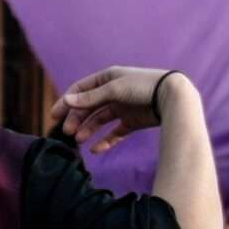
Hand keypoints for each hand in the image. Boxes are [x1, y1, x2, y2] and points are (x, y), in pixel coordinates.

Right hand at [52, 67, 193, 153]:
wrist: (173, 97)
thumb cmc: (144, 87)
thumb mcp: (115, 89)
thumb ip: (91, 97)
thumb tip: (67, 100)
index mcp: (109, 78)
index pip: (81, 90)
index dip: (67, 102)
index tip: (54, 116)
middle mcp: (115, 92)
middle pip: (89, 107)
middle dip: (77, 118)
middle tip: (67, 132)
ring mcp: (124, 107)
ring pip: (100, 120)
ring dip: (88, 130)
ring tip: (79, 140)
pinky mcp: (134, 121)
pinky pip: (116, 133)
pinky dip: (106, 141)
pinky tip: (96, 149)